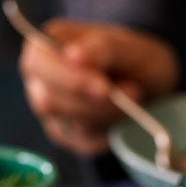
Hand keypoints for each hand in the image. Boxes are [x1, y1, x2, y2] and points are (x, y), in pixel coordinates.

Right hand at [18, 19, 179, 155]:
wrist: (146, 81)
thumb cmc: (129, 56)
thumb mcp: (124, 44)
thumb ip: (100, 47)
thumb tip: (73, 55)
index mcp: (43, 49)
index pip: (38, 64)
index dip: (69, 79)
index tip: (103, 88)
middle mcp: (39, 83)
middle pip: (50, 102)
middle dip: (94, 102)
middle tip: (133, 91)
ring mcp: (50, 114)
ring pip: (70, 124)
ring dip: (108, 113)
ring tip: (133, 94)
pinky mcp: (66, 137)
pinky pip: (85, 142)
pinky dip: (111, 130)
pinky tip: (124, 113)